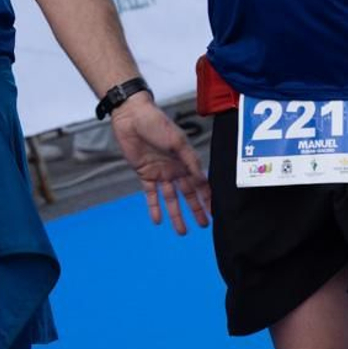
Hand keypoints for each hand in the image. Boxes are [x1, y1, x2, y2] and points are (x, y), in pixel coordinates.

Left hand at [110, 97, 210, 233]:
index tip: (215, 211)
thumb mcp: (177, 141)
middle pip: (187, 193)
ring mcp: (160, 172)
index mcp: (186, 159)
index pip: (200, 182)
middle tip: (204, 225)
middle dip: (196, 209)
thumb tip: (201, 180)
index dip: (207, 196)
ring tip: (182, 231)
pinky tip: (158, 221)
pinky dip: (154, 207)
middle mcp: (175, 168)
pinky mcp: (145, 174)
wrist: (132, 117)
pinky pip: (151, 194)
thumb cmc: (157, 124)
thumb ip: (189, 161)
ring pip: (170, 198)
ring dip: (176, 214)